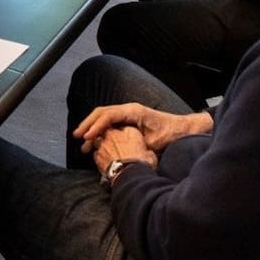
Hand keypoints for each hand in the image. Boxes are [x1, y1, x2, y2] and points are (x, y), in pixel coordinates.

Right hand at [74, 102, 212, 153]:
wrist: (184, 129)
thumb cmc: (171, 134)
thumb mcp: (154, 141)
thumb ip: (136, 143)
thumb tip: (118, 149)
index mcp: (133, 111)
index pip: (108, 115)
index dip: (96, 126)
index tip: (86, 137)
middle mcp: (128, 109)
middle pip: (101, 112)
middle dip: (88, 124)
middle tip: (76, 136)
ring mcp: (128, 113)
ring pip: (103, 116)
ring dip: (91, 126)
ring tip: (81, 139)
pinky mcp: (128, 119)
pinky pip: (109, 121)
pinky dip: (99, 128)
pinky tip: (93, 138)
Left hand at [93, 126, 156, 173]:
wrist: (130, 175)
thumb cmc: (142, 164)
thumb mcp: (151, 155)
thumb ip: (147, 151)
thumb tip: (148, 155)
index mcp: (130, 131)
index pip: (125, 128)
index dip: (126, 135)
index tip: (128, 141)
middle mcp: (115, 134)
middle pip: (109, 130)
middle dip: (111, 137)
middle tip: (116, 146)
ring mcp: (104, 144)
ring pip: (99, 140)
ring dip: (102, 145)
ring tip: (109, 154)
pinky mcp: (97, 155)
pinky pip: (95, 153)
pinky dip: (99, 156)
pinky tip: (104, 162)